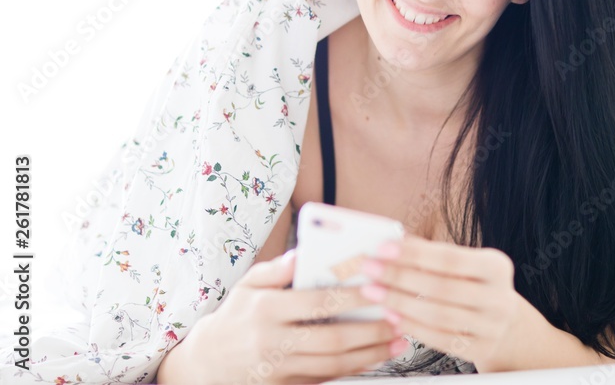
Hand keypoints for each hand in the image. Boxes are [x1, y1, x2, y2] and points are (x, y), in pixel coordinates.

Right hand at [158, 249, 408, 384]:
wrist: (205, 366)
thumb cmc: (235, 318)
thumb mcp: (247, 285)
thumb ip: (277, 269)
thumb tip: (303, 253)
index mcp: (266, 311)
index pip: (318, 303)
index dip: (352, 298)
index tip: (379, 288)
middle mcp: (272, 343)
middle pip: (331, 340)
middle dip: (370, 331)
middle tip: (398, 318)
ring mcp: (278, 370)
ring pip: (333, 366)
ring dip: (370, 355)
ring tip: (397, 341)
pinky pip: (326, 380)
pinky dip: (353, 370)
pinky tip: (374, 358)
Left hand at [358, 234, 549, 372]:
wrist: (507, 326)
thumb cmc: (476, 287)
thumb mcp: (466, 265)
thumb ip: (433, 253)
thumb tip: (394, 240)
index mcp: (497, 266)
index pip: (450, 258)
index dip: (415, 254)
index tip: (384, 248)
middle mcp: (499, 297)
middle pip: (441, 287)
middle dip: (400, 277)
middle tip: (370, 269)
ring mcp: (491, 327)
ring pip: (438, 315)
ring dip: (400, 302)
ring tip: (374, 292)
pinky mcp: (480, 349)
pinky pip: (439, 338)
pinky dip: (411, 326)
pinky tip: (391, 316)